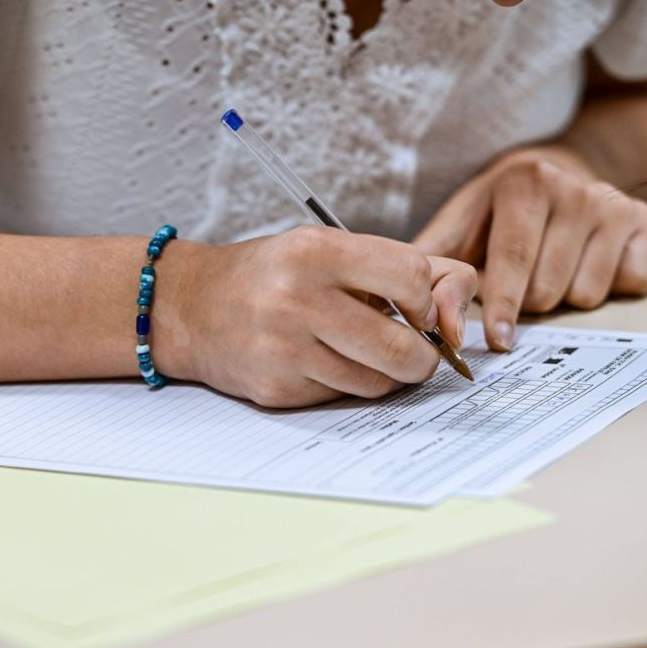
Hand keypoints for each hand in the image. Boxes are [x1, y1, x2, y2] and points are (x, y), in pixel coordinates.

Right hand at [158, 226, 476, 407]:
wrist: (190, 306)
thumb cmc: (273, 275)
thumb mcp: (330, 250)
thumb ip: (401, 271)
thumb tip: (456, 320)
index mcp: (320, 251)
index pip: (413, 278)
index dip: (426, 300)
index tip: (414, 308)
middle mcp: (300, 297)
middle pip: (403, 347)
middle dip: (422, 357)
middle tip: (412, 351)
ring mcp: (286, 347)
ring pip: (378, 382)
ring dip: (384, 376)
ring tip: (362, 354)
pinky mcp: (277, 387)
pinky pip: (341, 398)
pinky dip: (345, 386)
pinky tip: (321, 364)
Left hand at [414, 147, 646, 351]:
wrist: (557, 170)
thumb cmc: (500, 211)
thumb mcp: (462, 221)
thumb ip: (432, 258)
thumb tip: (395, 300)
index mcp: (524, 183)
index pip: (514, 259)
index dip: (503, 305)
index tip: (498, 341)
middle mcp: (574, 188)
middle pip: (548, 289)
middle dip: (528, 303)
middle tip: (521, 286)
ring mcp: (613, 205)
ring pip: (586, 295)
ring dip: (564, 297)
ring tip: (551, 270)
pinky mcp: (644, 223)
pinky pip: (629, 285)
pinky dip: (607, 288)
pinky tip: (587, 265)